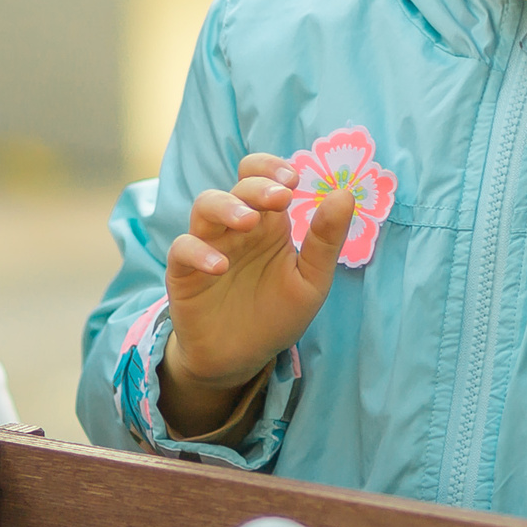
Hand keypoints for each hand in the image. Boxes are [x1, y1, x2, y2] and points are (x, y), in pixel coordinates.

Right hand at [158, 153, 356, 435]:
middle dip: (259, 186)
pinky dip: (198, 252)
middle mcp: (236, 228)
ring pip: (205, 206)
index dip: (272, 167)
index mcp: (268, 223)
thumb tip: (344, 193)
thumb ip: (325, 240)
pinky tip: (219, 266)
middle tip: (281, 198)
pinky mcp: (184, 271)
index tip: (294, 178)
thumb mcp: (311, 281)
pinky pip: (183, 249)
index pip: (262, 176)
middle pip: (238, 187)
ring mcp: (208, 245)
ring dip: (227, 207)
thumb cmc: (276, 315)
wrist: (241, 359)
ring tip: (249, 222)